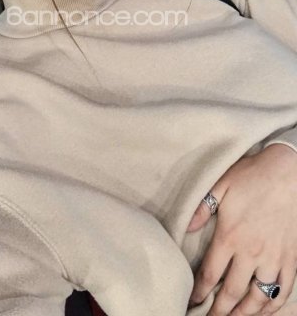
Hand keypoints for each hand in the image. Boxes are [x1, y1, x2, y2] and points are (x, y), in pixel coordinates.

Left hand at [186, 144, 296, 314]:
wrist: (289, 172)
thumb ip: (202, 208)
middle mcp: (251, 253)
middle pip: (232, 293)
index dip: (199, 292)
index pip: (210, 275)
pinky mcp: (291, 258)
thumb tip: (186, 229)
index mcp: (230, 236)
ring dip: (244, 313)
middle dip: (218, 311)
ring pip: (258, 298)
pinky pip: (283, 291)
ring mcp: (273, 258)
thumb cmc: (252, 176)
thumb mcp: (221, 185)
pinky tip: (264, 311)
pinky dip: (273, 307)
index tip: (192, 302)